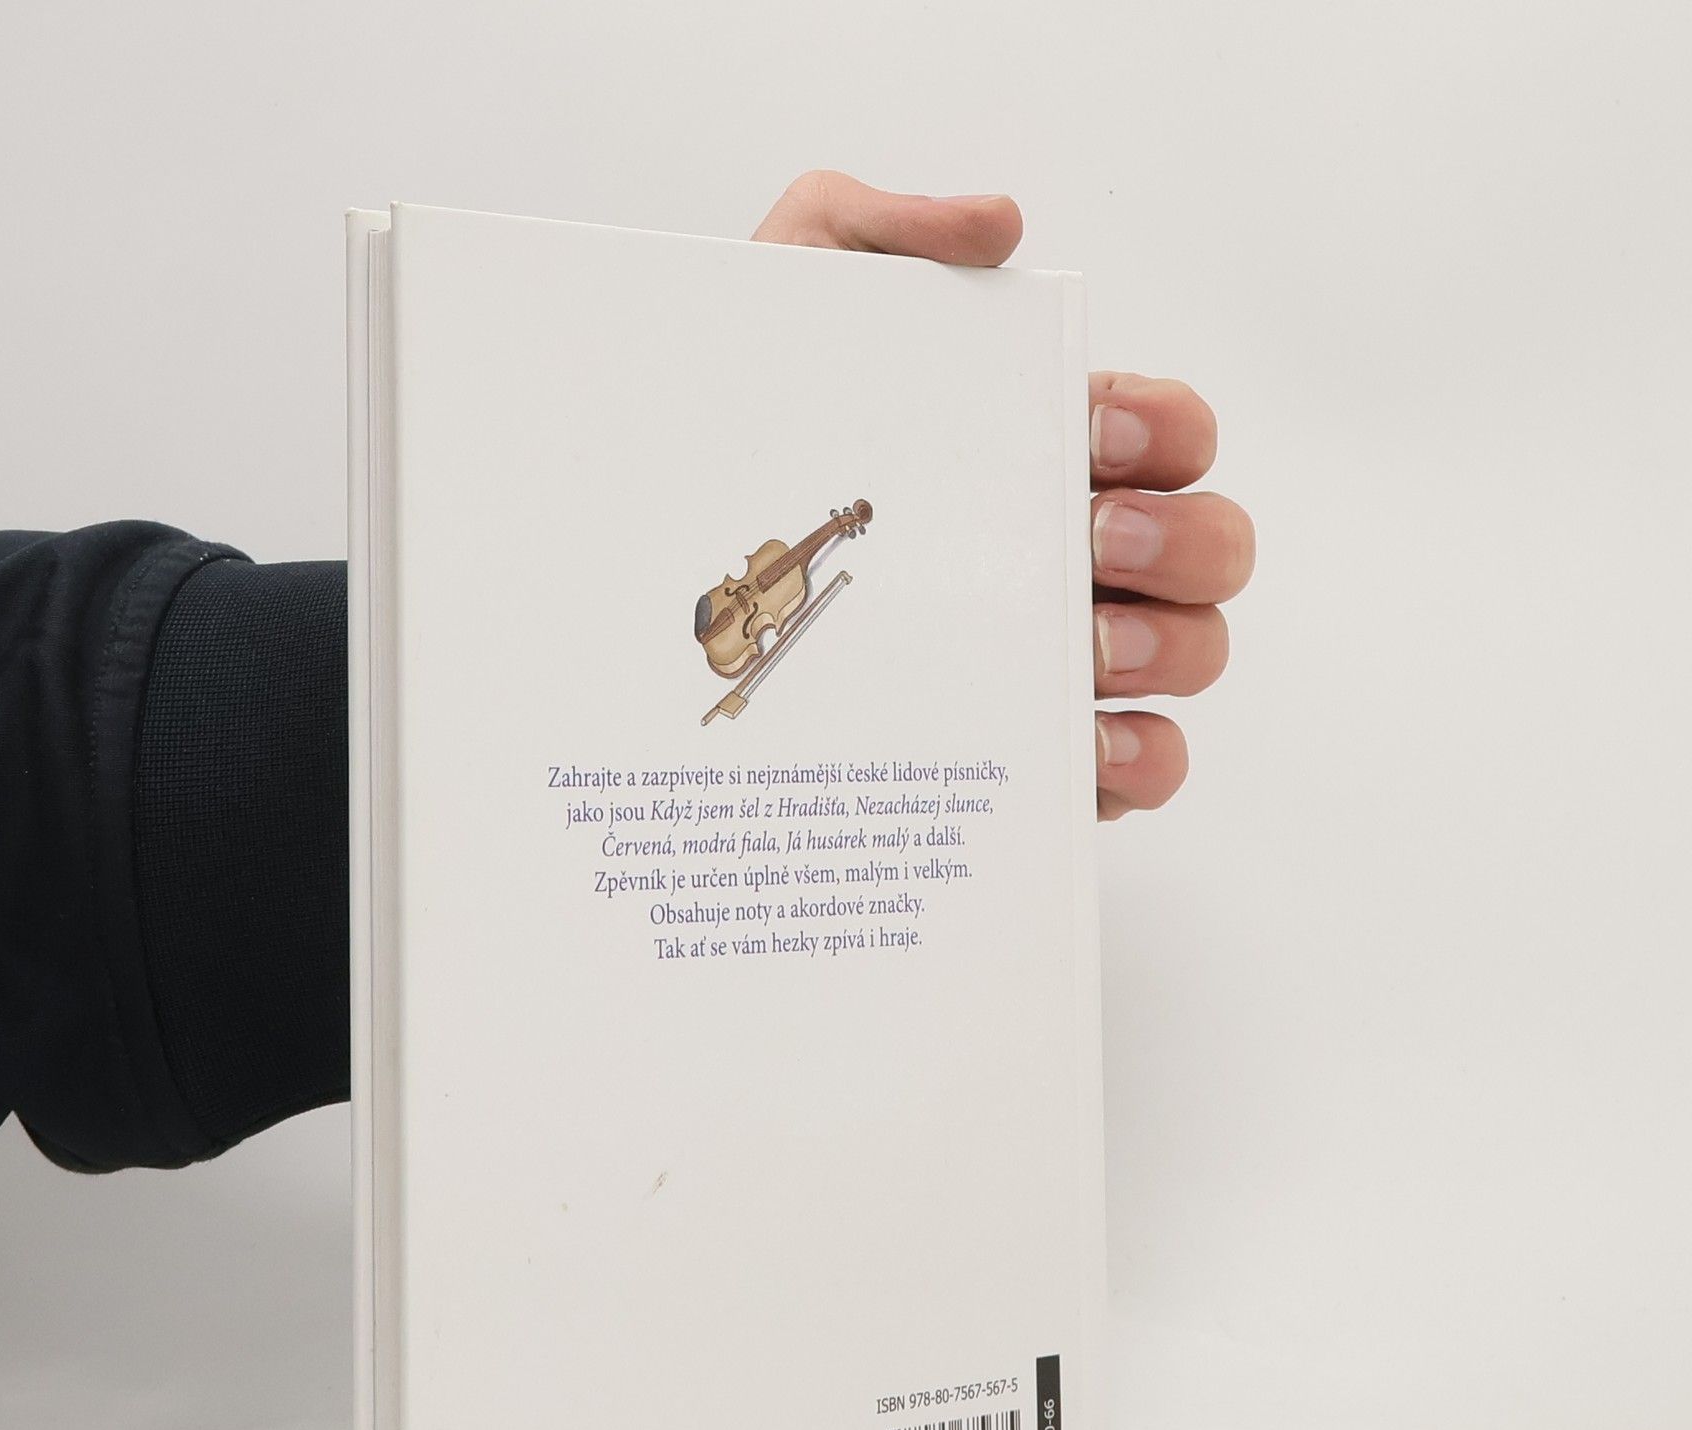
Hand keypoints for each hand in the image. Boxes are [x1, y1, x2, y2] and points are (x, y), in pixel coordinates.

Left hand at [753, 172, 1251, 818]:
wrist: (653, 583)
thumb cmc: (738, 454)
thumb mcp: (782, 311)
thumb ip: (874, 230)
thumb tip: (998, 226)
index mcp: (1039, 453)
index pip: (1167, 431)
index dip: (1166, 424)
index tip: (1094, 428)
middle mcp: (1069, 555)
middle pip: (1209, 546)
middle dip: (1180, 540)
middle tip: (1087, 538)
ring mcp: (1062, 659)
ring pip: (1192, 654)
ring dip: (1169, 649)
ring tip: (1084, 650)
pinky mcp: (1032, 753)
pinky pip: (1135, 769)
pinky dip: (1141, 763)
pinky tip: (1086, 751)